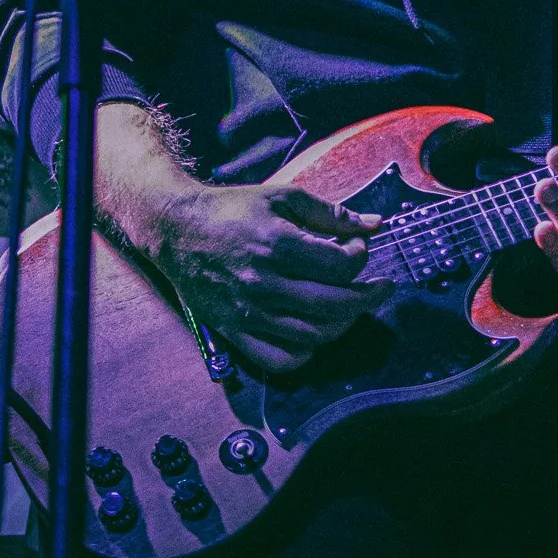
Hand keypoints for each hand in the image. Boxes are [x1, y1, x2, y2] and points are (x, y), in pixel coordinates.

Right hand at [148, 183, 390, 379]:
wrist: (176, 228)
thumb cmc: (233, 209)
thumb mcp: (283, 197)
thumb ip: (331, 212)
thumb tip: (375, 225)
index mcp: (277, 245)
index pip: (341, 266)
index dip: (360, 257)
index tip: (357, 247)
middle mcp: (263, 283)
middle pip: (335, 304)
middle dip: (368, 296)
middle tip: (381, 287)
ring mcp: (247, 313)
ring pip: (314, 335)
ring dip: (343, 323)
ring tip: (352, 307)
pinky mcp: (233, 332)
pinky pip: (279, 360)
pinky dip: (305, 353)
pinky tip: (315, 333)